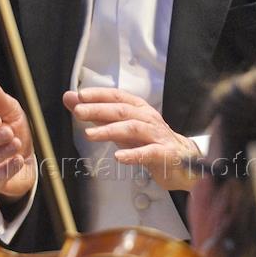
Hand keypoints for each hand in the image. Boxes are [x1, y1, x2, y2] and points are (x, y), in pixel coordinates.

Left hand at [63, 87, 200, 191]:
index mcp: (138, 109)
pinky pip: (148, 153)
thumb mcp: (121, 127)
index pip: (117, 97)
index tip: (79, 96)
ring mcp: (157, 136)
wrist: (183, 162)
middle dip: (99, 110)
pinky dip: (133, 155)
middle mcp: (148, 119)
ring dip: (110, 130)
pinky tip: (119, 157)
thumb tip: (71, 99)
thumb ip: (97, 114)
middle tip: (78, 112)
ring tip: (90, 134)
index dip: (99, 94)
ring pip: (133, 129)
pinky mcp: (164, 155)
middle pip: (122, 111)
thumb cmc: (149, 142)